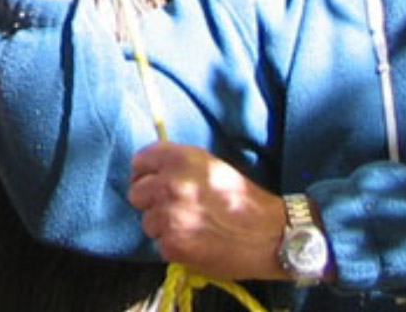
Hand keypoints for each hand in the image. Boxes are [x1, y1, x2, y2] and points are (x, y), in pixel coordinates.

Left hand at [127, 141, 289, 283]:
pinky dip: (175, 247)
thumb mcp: (210, 165)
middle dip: (151, 202)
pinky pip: (161, 245)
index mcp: (178, 158)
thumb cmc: (242, 199)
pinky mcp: (173, 244)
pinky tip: (197, 243)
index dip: (146, 174)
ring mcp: (168, 216)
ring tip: (192, 228)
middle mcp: (169, 184)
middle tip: (173, 210)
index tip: (152, 182)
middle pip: (136, 193)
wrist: (269, 235)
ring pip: (147, 222)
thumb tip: (152, 171)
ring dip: (164, 228)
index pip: (140, 161)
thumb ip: (178, 165)